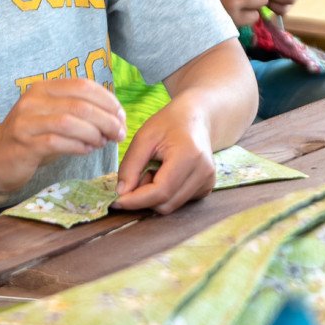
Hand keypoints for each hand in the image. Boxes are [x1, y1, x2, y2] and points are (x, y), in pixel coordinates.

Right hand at [0, 78, 124, 191]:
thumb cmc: (30, 140)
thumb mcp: (53, 118)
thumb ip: (79, 113)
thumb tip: (115, 118)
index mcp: (43, 88)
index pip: (83, 85)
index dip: (107, 100)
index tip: (121, 116)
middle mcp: (33, 100)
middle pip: (81, 104)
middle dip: (107, 119)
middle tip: (119, 134)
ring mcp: (27, 121)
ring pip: (71, 122)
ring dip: (94, 133)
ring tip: (103, 143)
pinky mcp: (24, 143)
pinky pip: (58, 141)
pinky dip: (78, 146)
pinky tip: (87, 150)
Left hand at [113, 99, 215, 213]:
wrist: (195, 117)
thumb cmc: (168, 123)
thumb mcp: (143, 138)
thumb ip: (130, 166)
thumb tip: (121, 194)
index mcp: (189, 156)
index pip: (161, 191)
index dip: (136, 200)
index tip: (116, 201)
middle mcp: (203, 172)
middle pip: (166, 204)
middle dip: (144, 197)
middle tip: (138, 175)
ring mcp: (208, 181)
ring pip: (172, 206)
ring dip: (154, 196)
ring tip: (153, 171)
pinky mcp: (207, 187)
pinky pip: (179, 202)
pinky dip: (165, 195)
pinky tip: (165, 175)